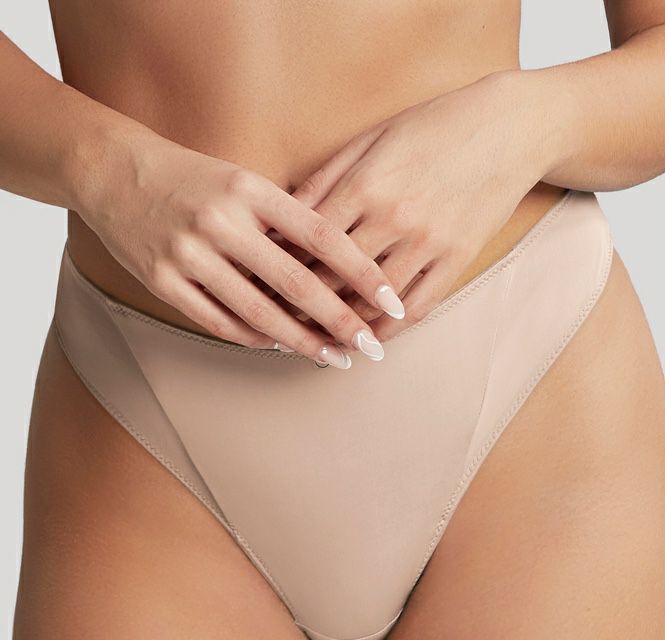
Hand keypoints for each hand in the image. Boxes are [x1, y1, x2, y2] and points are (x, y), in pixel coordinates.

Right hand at [76, 130, 404, 365]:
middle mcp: (221, 221)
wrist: (112, 172)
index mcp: (250, 189)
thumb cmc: (192, 179)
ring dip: (301, 341)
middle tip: (371, 346)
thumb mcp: (242, 181)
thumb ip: (285, 219)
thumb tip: (337, 270)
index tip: (391, 300)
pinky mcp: (162, 281)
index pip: (321, 236)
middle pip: (295, 282)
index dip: (362, 272)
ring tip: (333, 356)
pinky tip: (279, 346)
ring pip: (258, 312)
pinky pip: (219, 322)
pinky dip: (254, 338)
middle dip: (340, 320)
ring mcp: (188, 254)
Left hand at [289, 70, 554, 340]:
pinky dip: (389, 330)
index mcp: (364, 183)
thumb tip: (280, 212)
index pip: (306, 241)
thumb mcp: (373, 138)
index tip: (261, 287)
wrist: (510, 127)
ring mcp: (428, 242)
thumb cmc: (434, 126)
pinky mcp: (457, 259)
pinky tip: (369, 340)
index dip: (279, 268)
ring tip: (316, 340)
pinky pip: (416, 308)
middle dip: (299, 305)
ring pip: (371, 302)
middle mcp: (393, 217)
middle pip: (332, 278)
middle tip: (278, 323)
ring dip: (341, 326)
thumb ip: (326, 177)